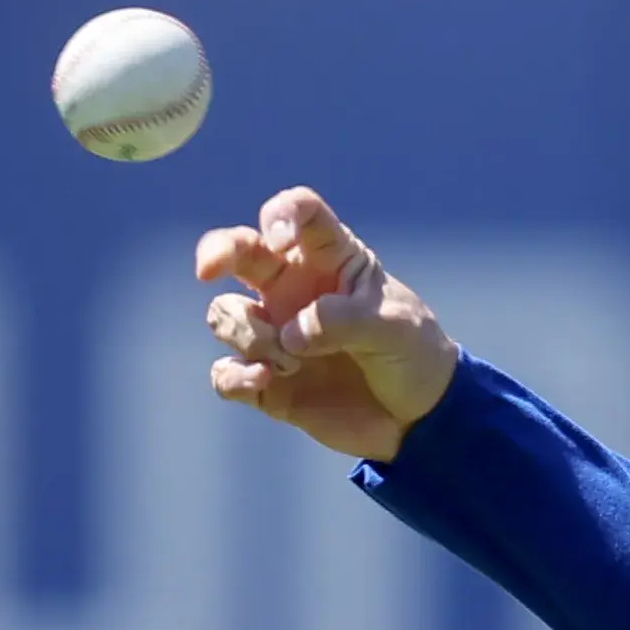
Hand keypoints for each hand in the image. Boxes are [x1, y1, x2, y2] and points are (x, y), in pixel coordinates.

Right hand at [195, 187, 458, 461]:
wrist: (421, 417)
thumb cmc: (413, 354)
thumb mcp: (394, 327)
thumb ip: (342, 320)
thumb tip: (289, 335)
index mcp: (330, 260)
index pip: (298, 212)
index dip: (280, 215)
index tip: (280, 240)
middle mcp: (293, 289)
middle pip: (238, 251)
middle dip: (216, 251)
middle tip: (208, 269)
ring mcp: (276, 333)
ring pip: (225, 315)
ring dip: (249, 335)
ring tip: (293, 361)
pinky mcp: (268, 380)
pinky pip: (225, 374)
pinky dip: (236, 376)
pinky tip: (265, 380)